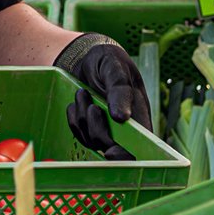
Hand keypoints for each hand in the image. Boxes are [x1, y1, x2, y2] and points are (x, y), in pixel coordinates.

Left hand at [54, 33, 151, 160]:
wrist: (86, 57)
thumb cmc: (108, 60)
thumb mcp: (115, 67)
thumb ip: (120, 90)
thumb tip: (122, 118)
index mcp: (140, 115)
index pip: (140, 147)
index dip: (127, 157)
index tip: (110, 152)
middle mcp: (125, 127)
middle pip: (113, 150)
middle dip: (97, 132)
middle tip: (92, 107)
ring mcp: (106, 128)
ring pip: (92, 140)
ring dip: (83, 117)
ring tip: (83, 93)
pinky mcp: (89, 126)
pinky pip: (78, 132)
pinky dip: (73, 117)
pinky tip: (77, 101)